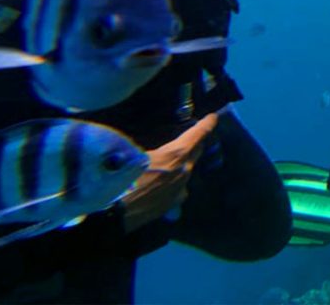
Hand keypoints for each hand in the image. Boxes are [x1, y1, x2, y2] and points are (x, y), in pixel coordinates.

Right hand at [120, 113, 218, 233]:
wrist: (116, 212)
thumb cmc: (123, 177)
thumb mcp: (133, 153)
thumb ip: (144, 146)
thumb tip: (142, 143)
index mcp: (177, 154)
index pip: (198, 135)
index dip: (206, 124)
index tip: (213, 118)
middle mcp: (185, 171)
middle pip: (195, 152)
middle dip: (194, 143)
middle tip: (191, 137)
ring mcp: (181, 189)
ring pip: (186, 171)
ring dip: (181, 164)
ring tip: (168, 162)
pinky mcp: (173, 204)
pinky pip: (177, 188)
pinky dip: (172, 183)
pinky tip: (160, 185)